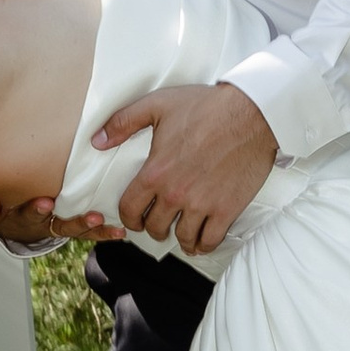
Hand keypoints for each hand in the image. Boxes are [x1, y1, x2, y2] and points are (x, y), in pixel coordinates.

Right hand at [0, 193, 111, 255]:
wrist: (18, 223)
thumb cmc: (7, 202)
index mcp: (4, 215)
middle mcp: (26, 224)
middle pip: (29, 220)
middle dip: (36, 211)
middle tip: (44, 203)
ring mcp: (48, 228)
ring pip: (62, 228)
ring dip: (78, 223)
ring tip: (93, 217)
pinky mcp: (68, 230)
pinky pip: (85, 234)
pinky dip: (102, 232)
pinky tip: (119, 232)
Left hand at [99, 80, 277, 255]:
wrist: (251, 114)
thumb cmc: (206, 107)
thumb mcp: (158, 105)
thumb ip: (123, 122)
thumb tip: (98, 141)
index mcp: (156, 172)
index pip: (130, 208)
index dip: (128, 218)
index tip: (134, 220)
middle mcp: (176, 193)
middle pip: (155, 227)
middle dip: (153, 229)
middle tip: (159, 226)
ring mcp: (202, 204)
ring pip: (183, 238)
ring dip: (179, 239)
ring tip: (181, 236)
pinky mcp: (227, 209)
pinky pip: (210, 240)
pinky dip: (204, 245)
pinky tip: (201, 242)